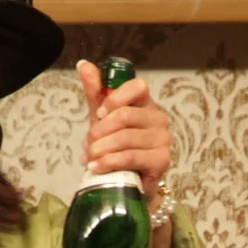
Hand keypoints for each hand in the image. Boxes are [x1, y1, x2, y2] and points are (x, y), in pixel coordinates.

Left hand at [76, 59, 175, 247]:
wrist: (128, 183)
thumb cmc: (116, 147)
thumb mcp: (102, 119)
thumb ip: (96, 93)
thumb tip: (84, 65)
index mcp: (146, 103)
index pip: (138, 87)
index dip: (115, 98)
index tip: (99, 114)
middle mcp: (159, 118)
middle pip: (126, 116)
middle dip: (101, 131)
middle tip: (88, 144)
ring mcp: (163, 140)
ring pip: (126, 138)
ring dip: (101, 149)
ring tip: (89, 158)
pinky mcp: (162, 161)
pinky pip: (131, 157)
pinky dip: (110, 162)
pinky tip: (97, 167)